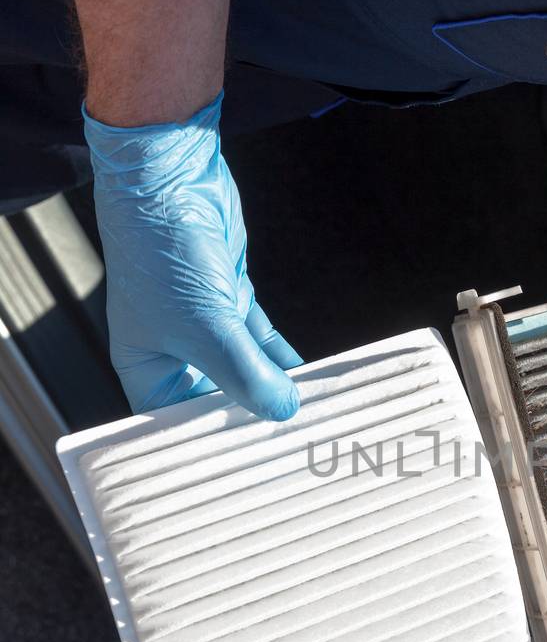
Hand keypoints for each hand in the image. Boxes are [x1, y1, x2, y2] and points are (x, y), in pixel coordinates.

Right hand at [86, 91, 301, 418]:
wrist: (168, 176)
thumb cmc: (162, 252)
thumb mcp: (208, 327)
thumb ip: (246, 374)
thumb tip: (284, 410)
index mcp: (144, 366)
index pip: (175, 423)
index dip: (209, 444)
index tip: (249, 466)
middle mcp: (170, 348)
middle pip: (213, 399)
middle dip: (248, 418)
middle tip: (288, 446)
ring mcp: (202, 321)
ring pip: (241, 368)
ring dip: (272, 387)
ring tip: (306, 417)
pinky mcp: (228, 295)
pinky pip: (258, 339)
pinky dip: (280, 357)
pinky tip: (304, 377)